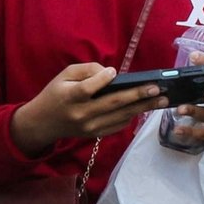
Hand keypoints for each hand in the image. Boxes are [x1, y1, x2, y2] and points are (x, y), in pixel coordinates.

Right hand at [11, 63, 166, 154]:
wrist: (42, 123)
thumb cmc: (56, 94)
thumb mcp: (64, 76)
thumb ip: (86, 70)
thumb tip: (111, 73)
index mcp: (70, 97)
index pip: (88, 88)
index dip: (101, 79)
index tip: (114, 71)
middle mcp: (81, 114)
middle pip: (113, 103)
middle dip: (138, 95)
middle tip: (157, 89)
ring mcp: (89, 127)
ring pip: (120, 116)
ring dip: (143, 107)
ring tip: (162, 99)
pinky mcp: (95, 134)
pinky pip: (118, 125)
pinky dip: (132, 116)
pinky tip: (145, 108)